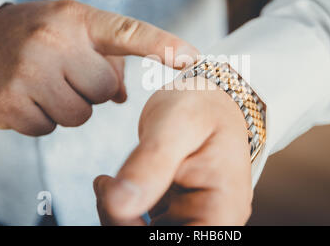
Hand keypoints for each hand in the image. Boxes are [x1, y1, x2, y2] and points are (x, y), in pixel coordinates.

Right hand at [0, 0, 197, 135]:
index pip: (128, 32)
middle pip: (105, 90)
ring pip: (80, 115)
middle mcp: (53, 40)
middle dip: (91, 90)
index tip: (192, 57)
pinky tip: (26, 98)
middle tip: (65, 74)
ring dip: (68, 107)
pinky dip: (43, 120)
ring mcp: (29, 71)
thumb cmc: (37, 39)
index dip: (162, 45)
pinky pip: (49, 128)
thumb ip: (108, 59)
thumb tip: (123, 96)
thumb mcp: (73, 34)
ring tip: (45, 85)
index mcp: (77, 19)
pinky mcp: (10, 102)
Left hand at [94, 76, 252, 224]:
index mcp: (222, 210)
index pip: (178, 244)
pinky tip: (115, 187)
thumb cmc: (200, 104)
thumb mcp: (176, 124)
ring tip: (110, 183)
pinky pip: (144, 227)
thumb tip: (117, 205)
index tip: (114, 198)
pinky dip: (122, 214)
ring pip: (146, 235)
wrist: (206, 98)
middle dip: (122, 225)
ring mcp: (195, 220)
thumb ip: (151, 163)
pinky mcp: (178, 215)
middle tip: (107, 188)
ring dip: (119, 220)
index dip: (133, 231)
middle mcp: (213, 222)